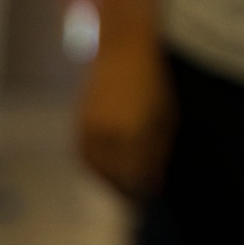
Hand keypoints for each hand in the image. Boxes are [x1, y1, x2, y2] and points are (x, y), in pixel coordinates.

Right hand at [78, 40, 174, 198]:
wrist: (121, 49)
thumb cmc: (152, 81)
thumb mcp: (165, 117)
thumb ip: (158, 151)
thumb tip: (153, 179)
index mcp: (132, 136)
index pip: (136, 177)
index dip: (144, 189)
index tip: (152, 194)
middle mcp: (106, 137)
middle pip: (113, 177)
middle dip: (126, 189)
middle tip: (138, 194)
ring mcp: (89, 131)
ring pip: (95, 169)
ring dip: (108, 181)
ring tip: (122, 184)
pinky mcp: (78, 125)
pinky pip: (84, 156)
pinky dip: (94, 167)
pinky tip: (105, 168)